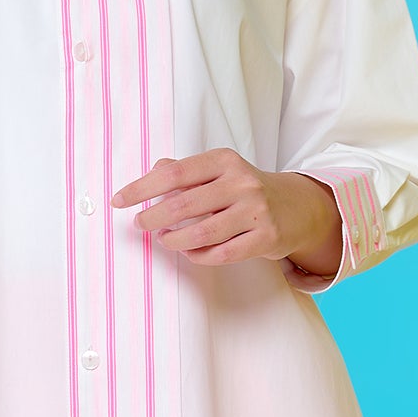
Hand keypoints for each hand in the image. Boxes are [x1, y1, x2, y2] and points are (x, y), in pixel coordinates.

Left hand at [111, 150, 342, 274]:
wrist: (298, 207)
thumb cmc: (247, 189)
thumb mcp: (219, 171)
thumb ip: (186, 171)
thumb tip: (153, 172)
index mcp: (224, 160)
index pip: (174, 173)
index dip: (142, 188)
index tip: (119, 200)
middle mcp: (241, 182)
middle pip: (184, 204)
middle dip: (153, 217)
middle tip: (139, 224)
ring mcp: (256, 211)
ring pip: (202, 233)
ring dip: (175, 240)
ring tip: (165, 240)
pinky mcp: (266, 238)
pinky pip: (222, 253)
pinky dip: (200, 256)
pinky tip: (190, 252)